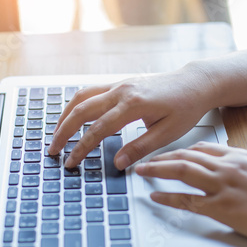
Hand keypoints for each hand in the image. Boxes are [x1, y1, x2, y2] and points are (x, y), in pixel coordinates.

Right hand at [49, 65, 218, 169]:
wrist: (194, 83)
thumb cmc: (185, 107)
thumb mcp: (168, 133)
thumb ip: (141, 148)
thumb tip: (117, 163)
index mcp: (133, 105)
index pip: (98, 130)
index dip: (81, 148)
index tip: (70, 163)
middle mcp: (121, 91)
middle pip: (81, 110)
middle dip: (63, 131)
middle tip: (53, 150)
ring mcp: (118, 85)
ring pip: (81, 97)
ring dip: (65, 115)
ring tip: (56, 134)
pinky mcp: (119, 84)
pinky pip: (90, 92)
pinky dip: (76, 105)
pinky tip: (72, 116)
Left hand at [135, 142, 246, 246]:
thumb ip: (241, 165)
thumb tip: (224, 164)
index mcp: (239, 155)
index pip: (201, 146)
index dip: (179, 149)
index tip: (166, 153)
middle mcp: (229, 166)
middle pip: (186, 155)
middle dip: (162, 156)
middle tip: (145, 159)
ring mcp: (225, 186)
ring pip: (182, 171)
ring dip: (157, 169)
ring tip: (142, 170)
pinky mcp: (223, 208)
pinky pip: (187, 200)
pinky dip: (168, 198)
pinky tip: (155, 197)